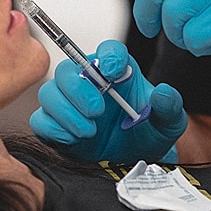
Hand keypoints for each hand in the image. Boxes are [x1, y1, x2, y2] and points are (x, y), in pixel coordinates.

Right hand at [30, 39, 186, 163]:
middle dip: (79, 90)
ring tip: (90, 131)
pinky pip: (41, 121)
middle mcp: (89, 82)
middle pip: (68, 69)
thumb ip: (169, 106)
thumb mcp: (169, 121)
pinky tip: (75, 139)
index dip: (109, 56)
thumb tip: (162, 94)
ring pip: (49, 93)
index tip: (114, 72)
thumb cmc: (149, 132)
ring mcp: (68, 103)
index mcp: (118, 71)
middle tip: (98, 111)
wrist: (135, 160)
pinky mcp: (55, 125)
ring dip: (67, 112)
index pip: (109, 50)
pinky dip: (55, 130)